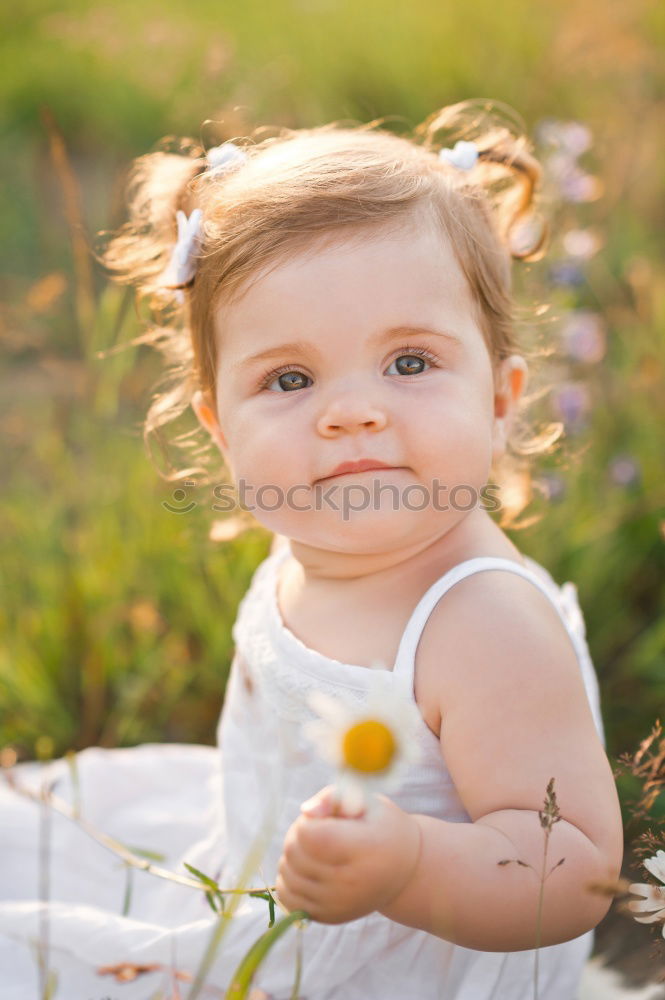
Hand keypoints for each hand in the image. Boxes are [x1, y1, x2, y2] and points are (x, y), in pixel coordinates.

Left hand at [275, 785, 421, 923]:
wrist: (405, 872)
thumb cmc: (382, 828)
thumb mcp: (366, 802)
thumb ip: (332, 798)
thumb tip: (305, 811)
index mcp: (364, 849)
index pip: (309, 835)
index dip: (309, 820)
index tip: (325, 818)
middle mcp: (350, 883)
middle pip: (294, 852)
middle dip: (298, 834)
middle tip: (320, 829)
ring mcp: (337, 905)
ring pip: (287, 874)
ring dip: (292, 856)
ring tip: (316, 849)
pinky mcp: (327, 917)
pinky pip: (287, 897)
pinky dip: (288, 879)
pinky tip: (307, 869)